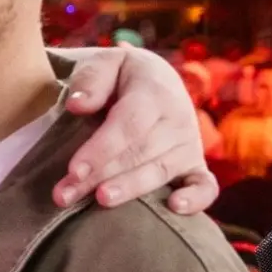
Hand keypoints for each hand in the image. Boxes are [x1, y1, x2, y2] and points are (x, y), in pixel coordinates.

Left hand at [57, 46, 216, 214]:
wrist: (156, 80)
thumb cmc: (120, 76)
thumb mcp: (104, 63)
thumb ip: (91, 79)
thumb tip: (78, 105)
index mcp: (154, 92)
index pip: (128, 124)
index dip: (101, 149)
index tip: (73, 170)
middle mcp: (177, 119)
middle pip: (139, 152)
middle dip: (101, 175)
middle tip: (66, 195)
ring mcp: (189, 144)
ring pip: (161, 171)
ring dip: (130, 190)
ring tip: (100, 201)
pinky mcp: (196, 165)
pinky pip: (205, 185)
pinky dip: (196, 198)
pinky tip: (175, 208)